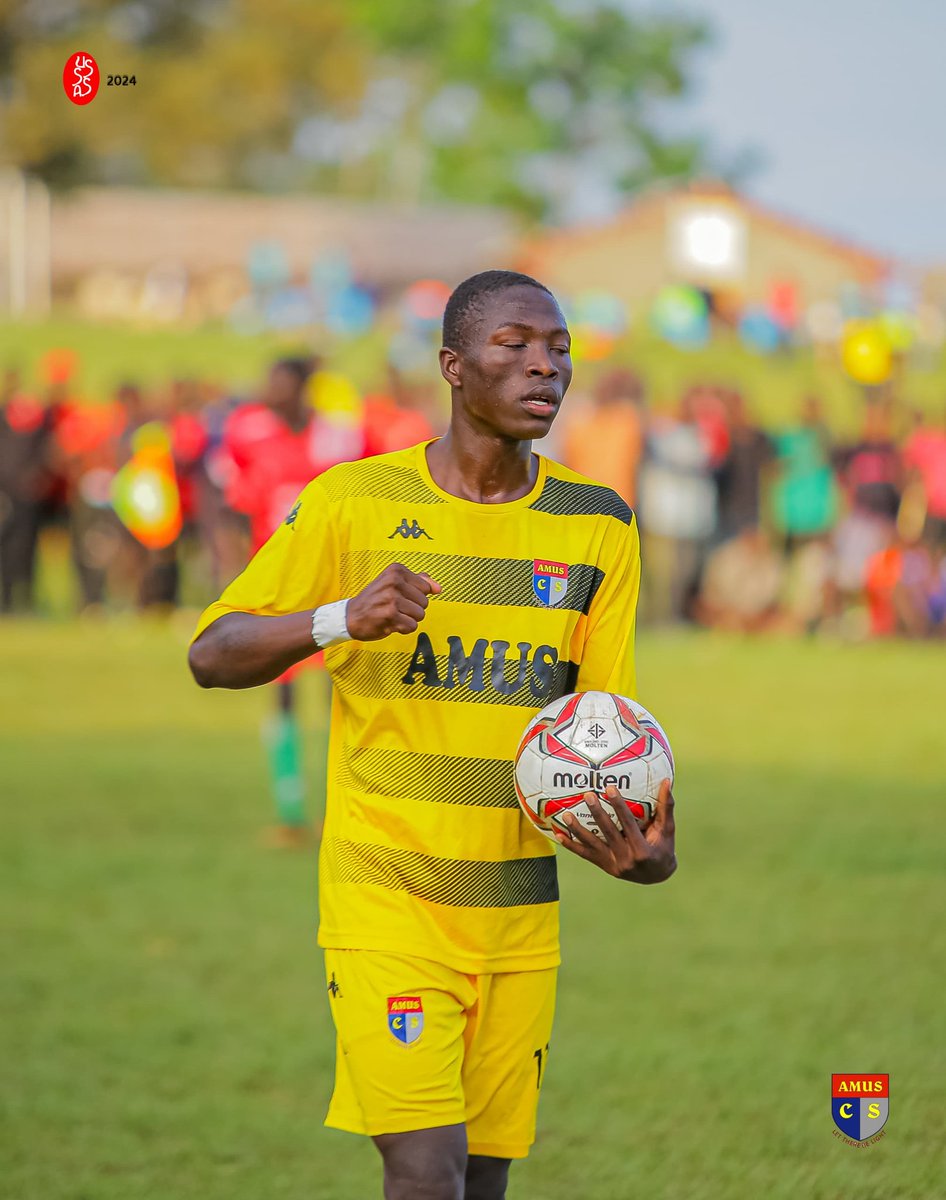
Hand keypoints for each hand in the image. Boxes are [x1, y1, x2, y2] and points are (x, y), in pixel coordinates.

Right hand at [345, 563, 441, 639]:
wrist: (350, 615)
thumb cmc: (375, 599)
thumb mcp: (394, 583)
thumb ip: (418, 582)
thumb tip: (438, 588)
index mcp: (397, 570)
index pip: (426, 587)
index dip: (415, 596)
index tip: (399, 596)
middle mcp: (394, 582)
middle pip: (425, 602)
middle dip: (413, 609)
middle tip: (394, 608)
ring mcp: (392, 598)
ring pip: (420, 615)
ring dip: (408, 619)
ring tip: (393, 615)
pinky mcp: (390, 615)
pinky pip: (412, 626)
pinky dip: (403, 628)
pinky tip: (391, 623)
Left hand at [554, 779, 676, 884]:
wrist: (657, 876)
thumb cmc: (664, 847)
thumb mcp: (668, 830)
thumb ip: (666, 807)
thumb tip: (668, 781)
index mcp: (642, 849)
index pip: (628, 823)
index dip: (619, 806)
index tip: (610, 788)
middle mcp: (626, 859)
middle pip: (608, 833)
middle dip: (597, 813)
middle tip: (587, 795)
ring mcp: (613, 864)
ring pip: (592, 845)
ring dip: (577, 830)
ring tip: (565, 815)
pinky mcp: (604, 866)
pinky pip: (585, 855)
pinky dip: (571, 846)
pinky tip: (558, 835)